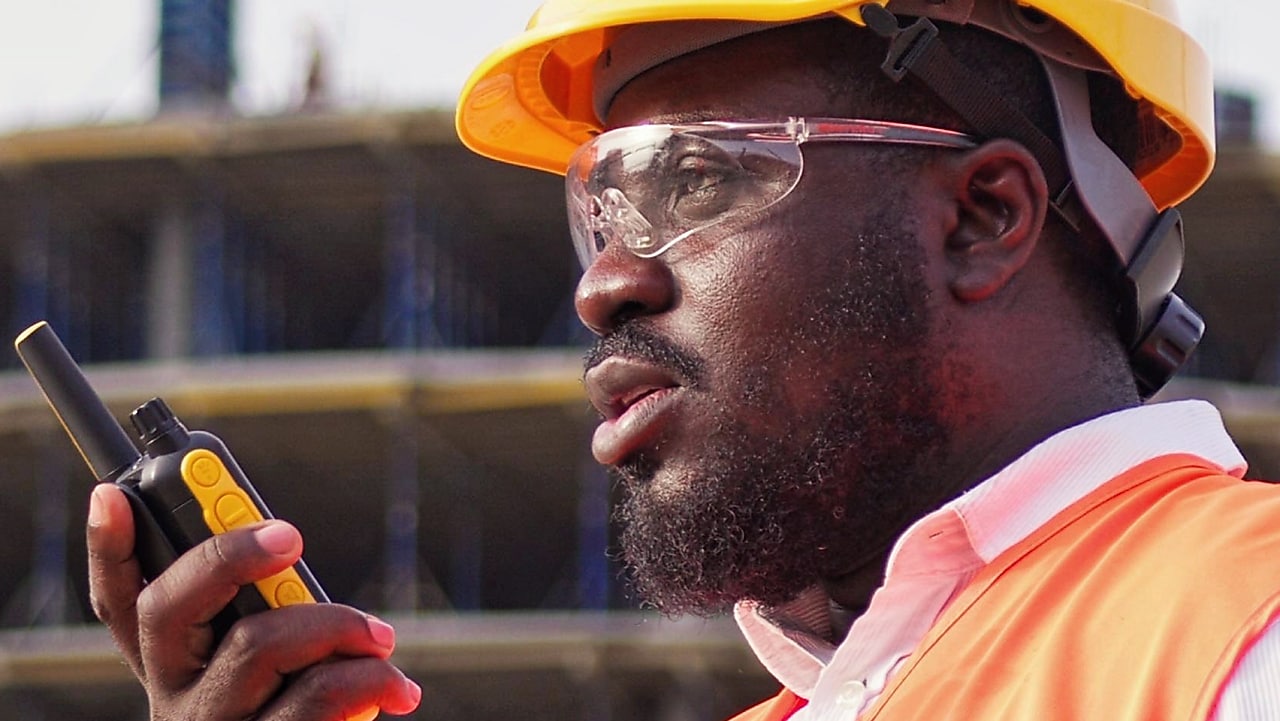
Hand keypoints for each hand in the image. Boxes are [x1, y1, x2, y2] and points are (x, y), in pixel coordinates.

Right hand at [87, 483, 421, 719]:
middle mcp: (176, 700)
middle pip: (169, 608)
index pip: (120, 604)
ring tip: (381, 640)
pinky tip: (395, 690)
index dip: (106, 548)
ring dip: (336, 625)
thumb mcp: (272, 672)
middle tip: (292, 538)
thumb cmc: (304, 719)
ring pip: (258, 644)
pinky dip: (369, 681)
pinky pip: (316, 698)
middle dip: (230, 554)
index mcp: (174, 669)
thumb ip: (267, 617)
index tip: (113, 493)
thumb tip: (287, 555)